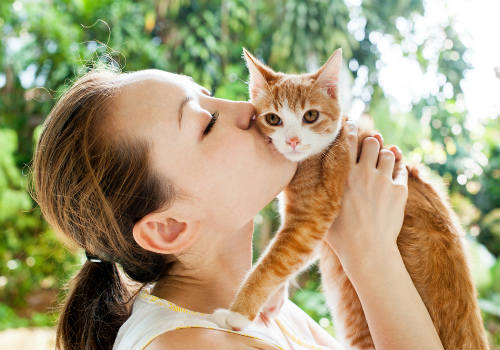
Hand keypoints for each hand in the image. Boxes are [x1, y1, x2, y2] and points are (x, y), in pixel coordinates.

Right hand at [325, 121, 407, 273]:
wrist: (367, 252)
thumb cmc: (340, 235)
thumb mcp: (322, 209)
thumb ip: (319, 189)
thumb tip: (305, 180)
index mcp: (343, 175)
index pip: (347, 142)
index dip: (349, 129)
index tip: (351, 123)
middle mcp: (364, 173)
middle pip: (371, 143)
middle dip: (371, 143)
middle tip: (369, 146)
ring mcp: (384, 181)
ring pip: (389, 154)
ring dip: (385, 154)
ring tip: (381, 160)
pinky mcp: (400, 191)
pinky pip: (402, 170)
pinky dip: (398, 167)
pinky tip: (394, 170)